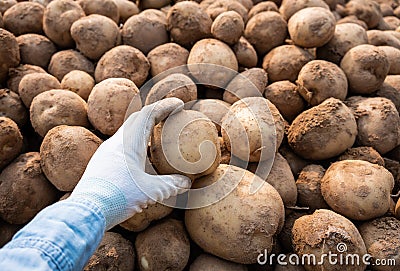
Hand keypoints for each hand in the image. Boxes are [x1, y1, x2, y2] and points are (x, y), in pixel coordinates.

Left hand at [70, 98, 190, 229]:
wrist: (85, 211)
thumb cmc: (118, 197)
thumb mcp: (151, 192)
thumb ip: (171, 185)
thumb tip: (187, 182)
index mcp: (129, 142)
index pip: (148, 114)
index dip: (165, 106)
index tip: (179, 105)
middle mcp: (115, 142)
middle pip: (136, 119)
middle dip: (154, 114)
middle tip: (169, 116)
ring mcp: (105, 152)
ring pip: (127, 132)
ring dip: (143, 129)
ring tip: (156, 136)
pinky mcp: (100, 163)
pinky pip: (121, 145)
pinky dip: (135, 143)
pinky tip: (140, 158)